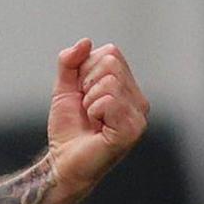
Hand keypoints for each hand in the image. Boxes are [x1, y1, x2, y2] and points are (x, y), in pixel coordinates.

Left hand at [42, 40, 151, 200]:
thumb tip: (86, 42)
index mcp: (128, 88)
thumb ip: (70, 62)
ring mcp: (139, 116)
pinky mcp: (132, 130)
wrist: (63, 162)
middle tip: (88, 109)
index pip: (111, 53)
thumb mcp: (65, 88)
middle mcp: (139, 101)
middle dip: (87, 83)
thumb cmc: (69, 130)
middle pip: (111, 63)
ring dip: (89, 100)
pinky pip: (108, 101)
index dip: (86, 69)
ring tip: (93, 120)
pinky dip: (94, 111)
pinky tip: (98, 127)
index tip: (84, 95)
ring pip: (109, 82)